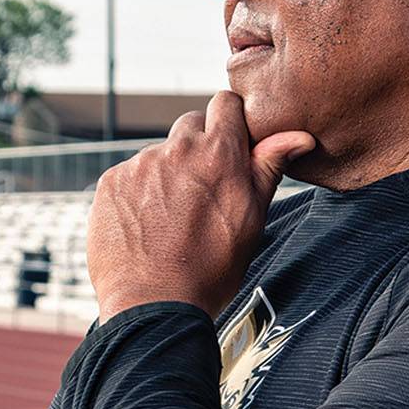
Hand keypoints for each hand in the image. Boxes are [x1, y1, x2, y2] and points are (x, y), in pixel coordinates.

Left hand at [87, 90, 313, 323]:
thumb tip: (298, 136)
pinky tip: (147, 225)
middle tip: (204, 188)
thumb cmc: (211, 269)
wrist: (154, 305)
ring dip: (168, 173)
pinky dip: (139, 192)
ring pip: (159, 153)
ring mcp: (139, 165)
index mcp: (218, 153)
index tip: (231, 141)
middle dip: (199, 147)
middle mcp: (176, 150)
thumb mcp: (252, 219)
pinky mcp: (110, 182)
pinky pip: (130, 175)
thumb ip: (269, 168)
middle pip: (190, 125)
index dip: (230, 120)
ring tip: (172, 217)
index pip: (224, 102)